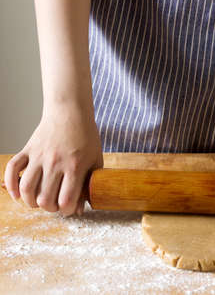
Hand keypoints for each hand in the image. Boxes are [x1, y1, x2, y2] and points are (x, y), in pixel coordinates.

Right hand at [4, 101, 102, 215]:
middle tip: (55, 204)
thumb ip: (90, 183)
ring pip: (26, 188)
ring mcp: (39, 156)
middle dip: (50, 208)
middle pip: (45, 199)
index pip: (66, 200)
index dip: (67, 210)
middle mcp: (55, 163)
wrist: (70, 112)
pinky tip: (18, 194)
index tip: (70, 208)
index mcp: (75, 166)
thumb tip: (80, 208)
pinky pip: (11, 170)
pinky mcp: (27, 150)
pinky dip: (11, 185)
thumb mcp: (96, 159)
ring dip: (31, 201)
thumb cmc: (86, 137)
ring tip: (38, 201)